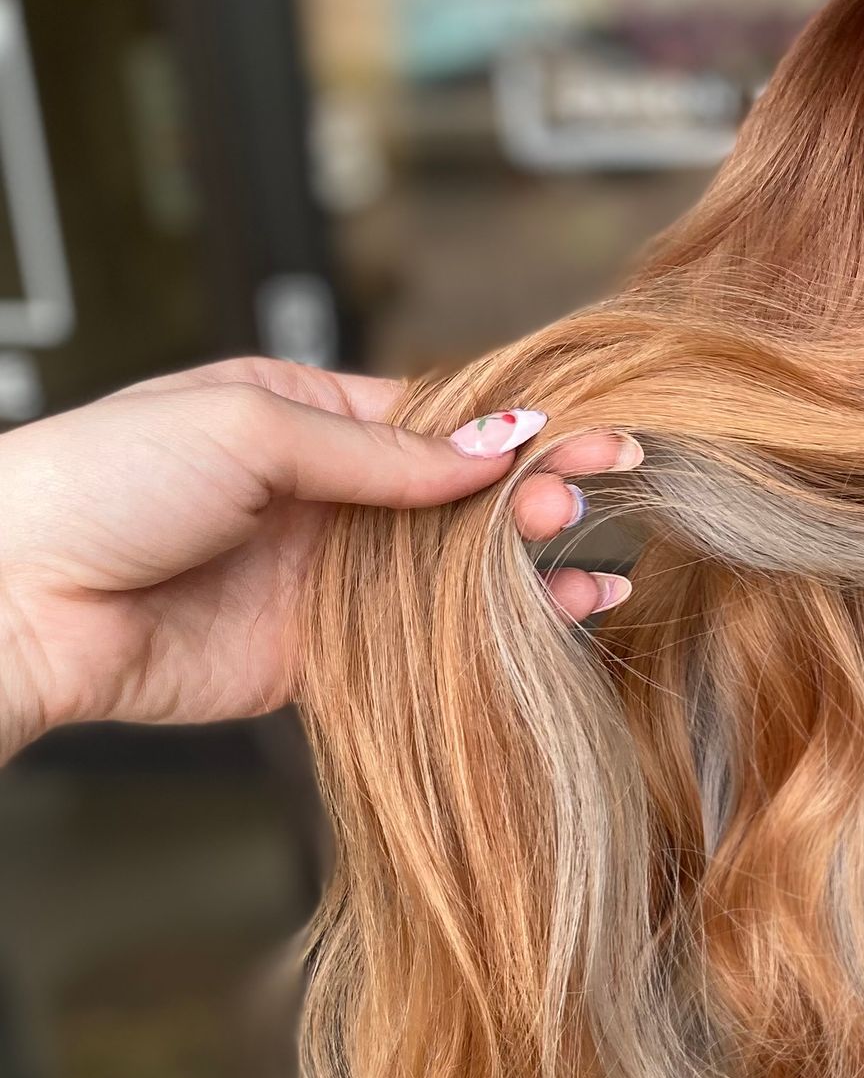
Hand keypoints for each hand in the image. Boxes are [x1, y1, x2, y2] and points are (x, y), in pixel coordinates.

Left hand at [0, 356, 638, 759]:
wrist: (19, 597)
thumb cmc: (101, 480)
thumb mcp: (248, 428)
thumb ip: (377, 451)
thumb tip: (490, 448)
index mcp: (307, 418)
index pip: (438, 421)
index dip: (515, 431)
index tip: (589, 435)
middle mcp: (327, 499)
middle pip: (459, 500)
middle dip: (533, 496)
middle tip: (593, 497)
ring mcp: (327, 581)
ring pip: (454, 576)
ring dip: (528, 569)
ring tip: (588, 562)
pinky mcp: (319, 659)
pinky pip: (423, 649)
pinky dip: (494, 639)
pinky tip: (557, 621)